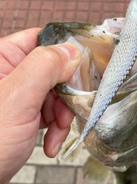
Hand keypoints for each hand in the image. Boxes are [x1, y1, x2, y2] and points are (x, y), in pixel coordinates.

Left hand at [0, 28, 80, 183]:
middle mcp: (10, 74)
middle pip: (54, 71)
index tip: (80, 73)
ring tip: (54, 136)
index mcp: (2, 58)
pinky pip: (50, 113)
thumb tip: (72, 51)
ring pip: (56, 95)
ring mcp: (18, 96)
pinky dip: (55, 129)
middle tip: (63, 116)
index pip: (41, 40)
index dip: (64, 54)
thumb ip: (44, 68)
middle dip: (64, 97)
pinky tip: (50, 143)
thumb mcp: (18, 99)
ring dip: (61, 117)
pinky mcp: (24, 114)